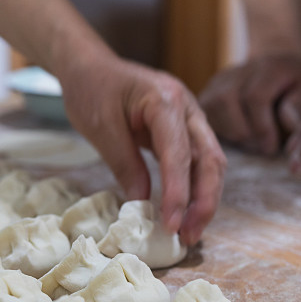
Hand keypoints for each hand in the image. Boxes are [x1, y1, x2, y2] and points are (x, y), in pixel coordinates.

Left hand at [59, 55, 226, 245]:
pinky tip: (186, 212)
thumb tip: (142, 204)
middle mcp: (187, 107)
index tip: (172, 224)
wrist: (90, 66)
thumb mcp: (101, 128)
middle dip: (204, 201)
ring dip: (205, 199)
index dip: (179, 193)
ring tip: (190, 232)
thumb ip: (125, 165)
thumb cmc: (91, 89)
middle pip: (210, 159)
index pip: (180, 153)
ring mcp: (190, 117)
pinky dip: (195, 188)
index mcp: (165, 100)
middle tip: (189, 236)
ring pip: (210, 162)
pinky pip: (197, 161)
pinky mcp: (184, 129)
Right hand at [199, 53, 300, 154]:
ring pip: (213, 112)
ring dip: (233, 134)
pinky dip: (220, 134)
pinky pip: (203, 120)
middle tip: (262, 147)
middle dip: (246, 134)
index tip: (271, 147)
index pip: (255, 96)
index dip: (262, 127)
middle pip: (228, 103)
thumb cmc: (294, 91)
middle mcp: (238, 70)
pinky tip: (239, 138)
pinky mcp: (204, 96)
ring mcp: (217, 83)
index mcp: (269, 67)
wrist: (273, 71)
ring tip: (252, 141)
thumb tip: (288, 121)